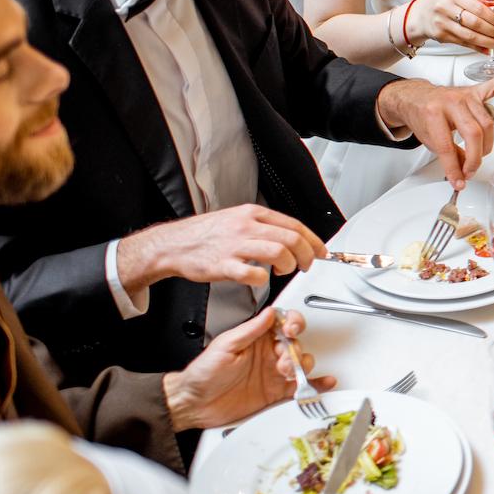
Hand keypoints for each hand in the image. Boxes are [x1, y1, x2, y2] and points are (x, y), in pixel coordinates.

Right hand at [119, 204, 326, 291]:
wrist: (173, 244)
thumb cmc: (205, 235)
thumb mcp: (237, 219)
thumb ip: (263, 226)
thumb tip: (291, 237)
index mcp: (252, 214)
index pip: (294, 225)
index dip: (313, 240)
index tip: (320, 252)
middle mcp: (246, 227)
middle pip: (291, 239)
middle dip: (306, 255)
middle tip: (307, 265)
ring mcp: (235, 245)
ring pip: (277, 252)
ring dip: (288, 265)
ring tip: (284, 271)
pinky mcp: (223, 265)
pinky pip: (252, 273)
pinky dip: (263, 279)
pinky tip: (261, 279)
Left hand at [163, 307, 335, 430]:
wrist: (193, 404)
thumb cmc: (202, 374)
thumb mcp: (225, 346)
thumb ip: (250, 330)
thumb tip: (270, 313)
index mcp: (256, 338)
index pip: (283, 323)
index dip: (293, 323)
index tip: (291, 329)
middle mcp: (268, 354)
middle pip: (297, 344)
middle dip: (295, 351)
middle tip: (283, 361)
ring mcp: (273, 373)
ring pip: (302, 364)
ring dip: (302, 366)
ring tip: (289, 373)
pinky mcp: (276, 392)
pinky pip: (301, 386)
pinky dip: (316, 384)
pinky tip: (324, 382)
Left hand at [376, 78, 493, 188]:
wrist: (417, 98)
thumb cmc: (423, 116)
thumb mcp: (429, 140)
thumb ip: (450, 156)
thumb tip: (462, 173)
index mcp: (433, 113)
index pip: (448, 147)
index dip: (454, 168)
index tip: (459, 180)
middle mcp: (452, 102)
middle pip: (473, 134)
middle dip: (474, 159)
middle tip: (470, 170)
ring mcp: (466, 95)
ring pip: (487, 122)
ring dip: (487, 144)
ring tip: (480, 153)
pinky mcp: (475, 91)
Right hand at [412, 0, 493, 52]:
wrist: (420, 15)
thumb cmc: (443, 4)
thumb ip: (477, 5)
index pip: (478, 8)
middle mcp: (446, 9)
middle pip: (475, 23)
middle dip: (492, 30)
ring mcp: (442, 24)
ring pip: (470, 35)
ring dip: (487, 41)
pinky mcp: (441, 36)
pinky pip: (463, 43)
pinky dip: (477, 47)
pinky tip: (487, 49)